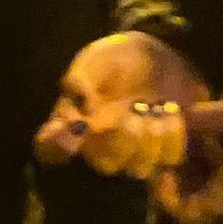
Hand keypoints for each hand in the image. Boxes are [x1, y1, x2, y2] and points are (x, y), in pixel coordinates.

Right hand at [36, 32, 208, 176]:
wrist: (158, 56)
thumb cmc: (117, 58)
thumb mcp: (94, 61)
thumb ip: (81, 83)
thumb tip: (81, 117)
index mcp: (76, 122)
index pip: (50, 147)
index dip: (58, 146)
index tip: (78, 127)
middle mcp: (101, 142)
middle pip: (104, 164)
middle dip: (119, 142)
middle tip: (130, 116)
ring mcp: (134, 149)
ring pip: (139, 167)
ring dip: (148, 138)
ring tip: (155, 109)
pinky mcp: (165, 148)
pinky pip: (168, 157)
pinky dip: (171, 136)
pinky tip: (170, 112)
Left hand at [153, 91, 222, 223]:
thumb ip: (208, 117)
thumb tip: (173, 114)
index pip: (191, 215)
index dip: (167, 199)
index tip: (159, 168)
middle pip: (194, 197)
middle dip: (174, 171)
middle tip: (161, 141)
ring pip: (207, 178)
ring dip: (190, 155)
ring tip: (180, 124)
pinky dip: (210, 143)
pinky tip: (206, 114)